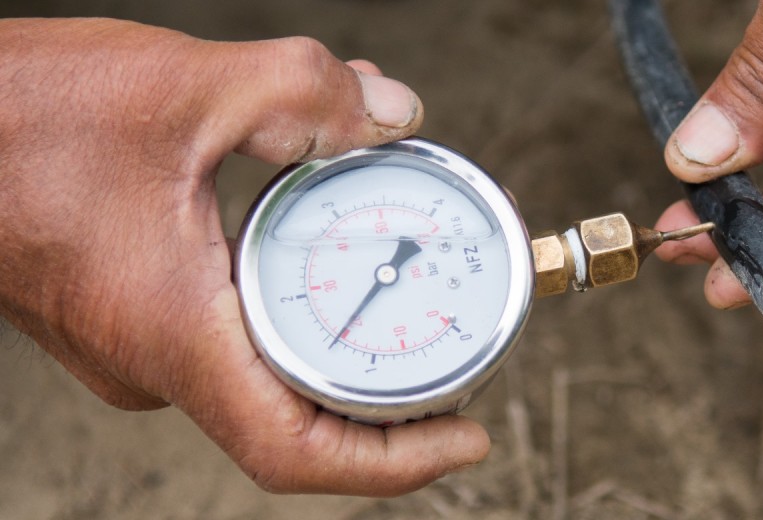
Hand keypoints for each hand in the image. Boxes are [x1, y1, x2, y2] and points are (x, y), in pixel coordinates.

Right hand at [0, 19, 486, 494]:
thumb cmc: (16, 118)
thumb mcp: (185, 86)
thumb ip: (304, 95)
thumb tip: (393, 113)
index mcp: (174, 335)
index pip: (296, 452)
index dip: (394, 463)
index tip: (466, 438)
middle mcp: (155, 362)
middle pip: (300, 419)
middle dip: (392, 395)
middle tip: (462, 345)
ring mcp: (139, 348)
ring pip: (267, 372)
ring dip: (344, 339)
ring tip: (412, 287)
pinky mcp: (131, 318)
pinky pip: (230, 338)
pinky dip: (292, 308)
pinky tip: (322, 241)